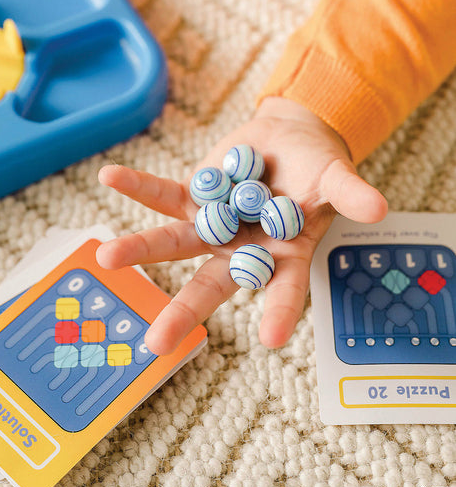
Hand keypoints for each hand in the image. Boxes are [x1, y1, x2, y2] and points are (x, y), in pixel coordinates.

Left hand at [96, 98, 387, 354]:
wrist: (287, 140)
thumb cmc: (318, 168)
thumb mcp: (336, 178)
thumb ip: (350, 193)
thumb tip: (380, 208)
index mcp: (282, 254)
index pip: (284, 288)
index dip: (281, 310)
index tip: (274, 340)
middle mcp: (241, 249)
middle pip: (211, 284)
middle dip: (183, 311)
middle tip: (155, 346)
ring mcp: (212, 225)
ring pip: (174, 242)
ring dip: (140, 249)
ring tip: (106, 257)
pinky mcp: (193, 198)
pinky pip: (164, 195)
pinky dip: (138, 186)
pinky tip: (109, 175)